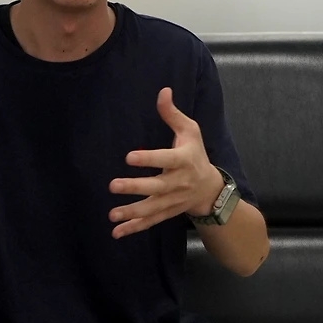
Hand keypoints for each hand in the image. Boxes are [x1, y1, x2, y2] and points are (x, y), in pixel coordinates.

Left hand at [107, 87, 222, 238]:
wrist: (210, 189)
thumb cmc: (196, 153)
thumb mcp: (190, 130)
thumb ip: (172, 114)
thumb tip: (163, 91)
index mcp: (184, 160)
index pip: (165, 159)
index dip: (148, 158)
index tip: (129, 157)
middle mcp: (179, 182)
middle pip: (156, 186)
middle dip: (135, 187)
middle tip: (113, 185)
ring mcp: (173, 200)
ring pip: (152, 208)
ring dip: (131, 212)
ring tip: (112, 214)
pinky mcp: (167, 212)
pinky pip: (150, 221)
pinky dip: (134, 228)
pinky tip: (116, 232)